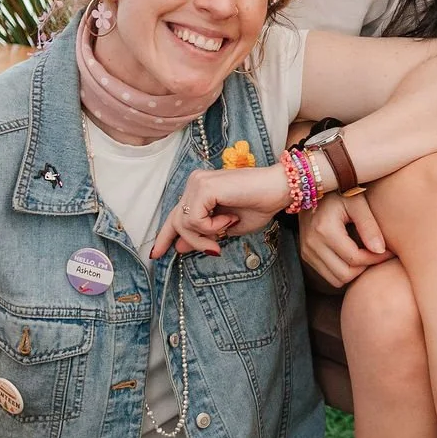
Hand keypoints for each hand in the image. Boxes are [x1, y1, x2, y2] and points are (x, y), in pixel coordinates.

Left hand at [150, 165, 288, 258]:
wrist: (279, 188)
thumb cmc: (260, 205)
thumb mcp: (228, 227)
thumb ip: (204, 234)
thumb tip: (180, 247)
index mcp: (200, 190)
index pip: (176, 215)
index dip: (165, 236)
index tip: (157, 254)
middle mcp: (195, 183)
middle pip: (177, 221)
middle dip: (192, 242)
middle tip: (215, 250)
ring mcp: (197, 183)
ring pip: (184, 223)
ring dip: (206, 236)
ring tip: (229, 227)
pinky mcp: (203, 187)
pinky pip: (195, 220)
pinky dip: (212, 227)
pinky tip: (229, 218)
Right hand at [298, 191, 389, 286]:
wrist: (313, 185)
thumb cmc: (340, 191)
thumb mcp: (357, 202)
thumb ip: (369, 226)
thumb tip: (381, 251)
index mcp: (325, 230)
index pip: (355, 259)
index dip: (376, 259)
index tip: (389, 251)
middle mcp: (312, 244)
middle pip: (345, 274)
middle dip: (365, 268)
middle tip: (379, 254)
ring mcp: (306, 251)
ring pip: (336, 280)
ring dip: (354, 272)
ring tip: (367, 255)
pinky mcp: (306, 255)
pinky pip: (328, 275)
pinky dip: (344, 271)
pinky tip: (355, 256)